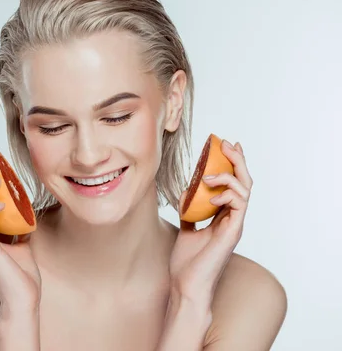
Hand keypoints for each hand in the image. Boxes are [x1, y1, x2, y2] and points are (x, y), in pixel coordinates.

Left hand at [169, 140, 252, 303]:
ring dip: (228, 176)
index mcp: (223, 216)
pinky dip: (227, 194)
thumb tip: (185, 192)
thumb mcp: (185, 228)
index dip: (232, 164)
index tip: (225, 145)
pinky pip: (239, 205)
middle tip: (227, 145)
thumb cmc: (186, 262)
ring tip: (207, 175)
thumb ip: (189, 210)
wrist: (185, 284)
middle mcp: (232, 218)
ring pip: (245, 190)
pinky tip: (210, 194)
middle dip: (237, 160)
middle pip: (244, 182)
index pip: (234, 184)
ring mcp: (234, 225)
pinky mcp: (233, 232)